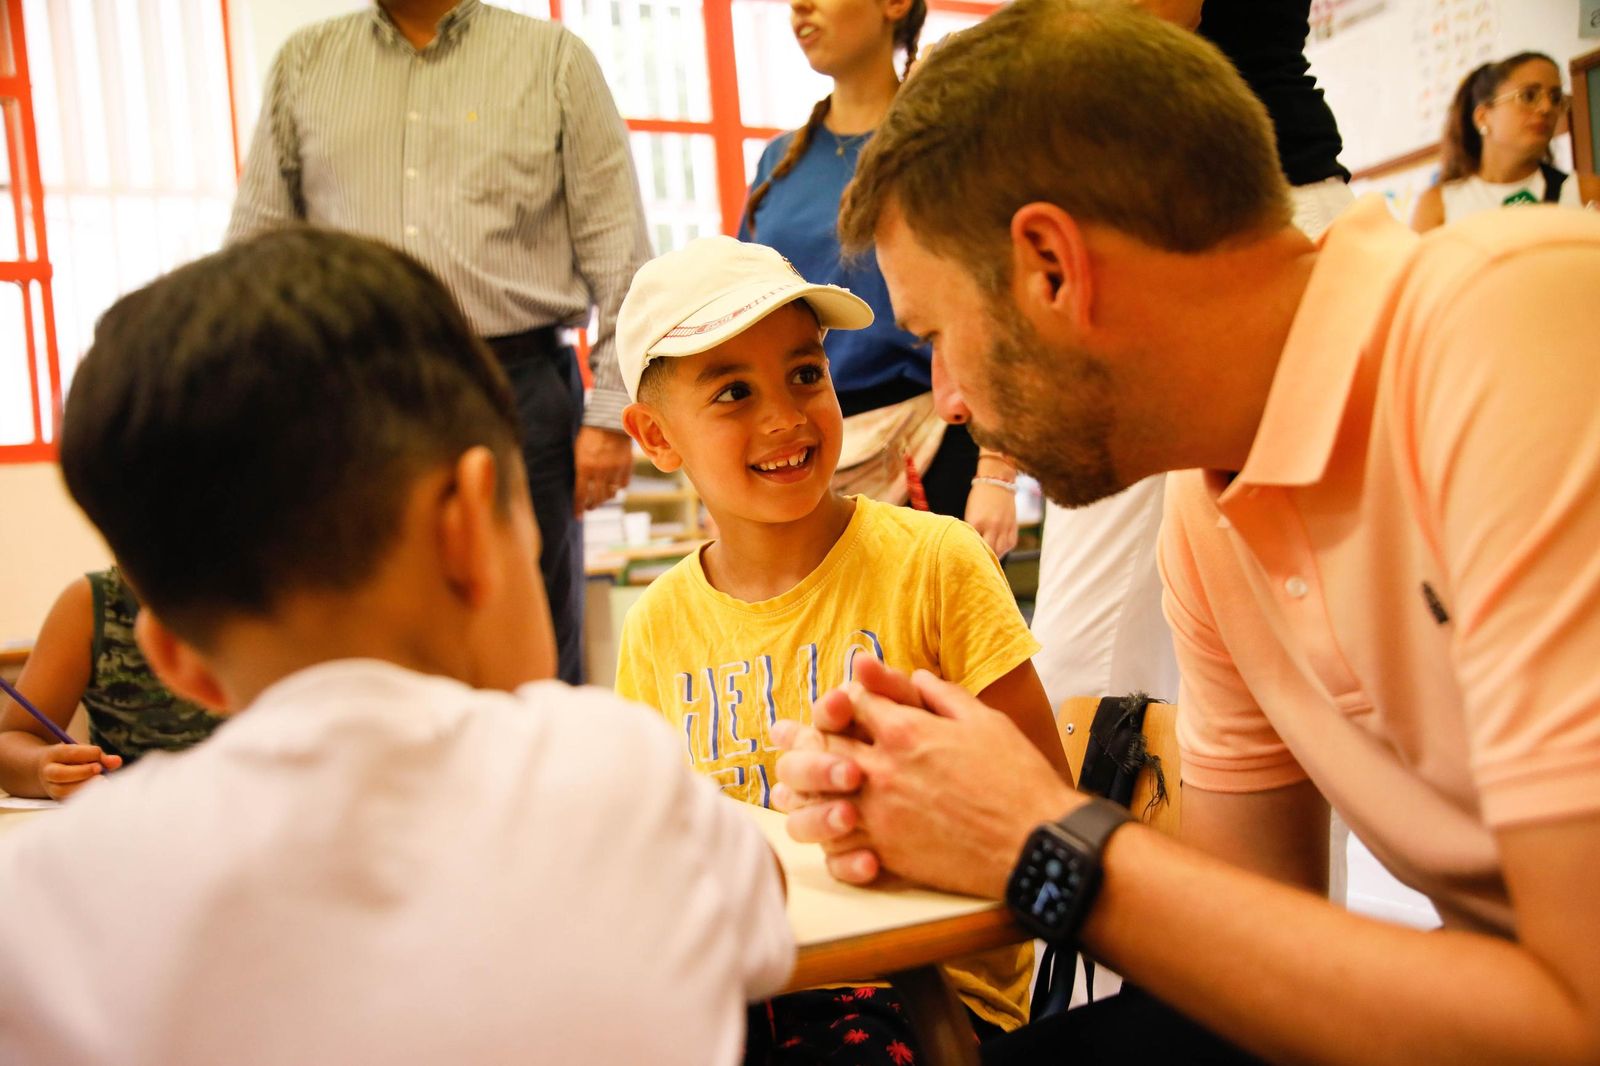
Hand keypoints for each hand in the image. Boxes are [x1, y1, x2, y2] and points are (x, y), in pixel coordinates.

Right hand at [34, 743, 121, 800]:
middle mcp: (48, 772)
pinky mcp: (58, 800)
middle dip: (82, 772)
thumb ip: (99, 756)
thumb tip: (117, 761)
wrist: (48, 770)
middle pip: (59, 774)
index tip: (100, 756)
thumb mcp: (82, 751)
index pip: (69, 753)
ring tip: (102, 781)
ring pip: (63, 791)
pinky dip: (86, 797)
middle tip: (99, 770)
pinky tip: (98, 792)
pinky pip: (70, 801)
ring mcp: (51, 788)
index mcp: (53, 754)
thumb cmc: (72, 758)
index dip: (87, 754)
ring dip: (85, 787)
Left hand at [574, 427, 632, 514]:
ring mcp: (614, 469)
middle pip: (597, 499)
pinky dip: (618, 487)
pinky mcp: (626, 466)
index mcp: (584, 467)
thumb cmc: (589, 436)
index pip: (580, 495)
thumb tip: (579, 490)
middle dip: (592, 506)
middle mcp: (599, 471)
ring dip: (606, 498)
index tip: (577, 517)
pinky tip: (614, 485)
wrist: (609, 421)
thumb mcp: (578, 452)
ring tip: (602, 497)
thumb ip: (579, 471)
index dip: (578, 508)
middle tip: (590, 507)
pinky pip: (623, 485)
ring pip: (611, 494)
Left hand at [778, 658, 1076, 896]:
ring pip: (816, 798)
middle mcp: (882, 770)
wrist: (1035, 842)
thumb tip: (914, 676)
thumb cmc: (1016, 778)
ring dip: (805, 790)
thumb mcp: (983, 719)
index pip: (852, 701)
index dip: (845, 696)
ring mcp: (879, 814)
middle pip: (821, 746)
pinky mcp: (887, 854)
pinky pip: (836, 848)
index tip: (843, 700)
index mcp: (904, 730)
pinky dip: (826, 838)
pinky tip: (827, 830)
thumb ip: (940, 694)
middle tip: (797, 738)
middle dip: (807, 738)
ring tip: (799, 788)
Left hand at [965, 481, 1018, 556]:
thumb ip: (972, 530)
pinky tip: (999, 550)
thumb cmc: (979, 497)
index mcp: (977, 522)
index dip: (970, 553)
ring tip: (989, 559)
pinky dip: (1004, 549)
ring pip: (1000, 551)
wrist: (997, 482)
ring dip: (994, 556)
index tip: (967, 559)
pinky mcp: (1013, 527)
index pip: (973, 545)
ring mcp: (1004, 527)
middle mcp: (992, 526)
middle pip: (987, 551)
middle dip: (983, 558)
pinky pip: (1009, 545)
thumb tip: (972, 546)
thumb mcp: (971, 514)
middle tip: (978, 563)